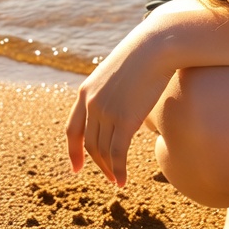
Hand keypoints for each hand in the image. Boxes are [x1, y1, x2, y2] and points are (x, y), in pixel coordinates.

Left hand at [65, 18, 173, 186]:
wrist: (156, 46)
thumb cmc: (143, 54)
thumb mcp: (118, 70)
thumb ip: (112, 88)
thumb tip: (121, 99)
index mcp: (86, 91)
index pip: (72, 130)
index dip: (73, 151)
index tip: (77, 168)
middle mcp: (91, 103)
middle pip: (90, 143)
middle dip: (98, 163)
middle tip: (108, 176)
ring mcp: (106, 112)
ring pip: (103, 150)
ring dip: (109, 169)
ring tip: (116, 179)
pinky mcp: (124, 119)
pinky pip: (117, 153)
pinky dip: (118, 170)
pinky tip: (122, 182)